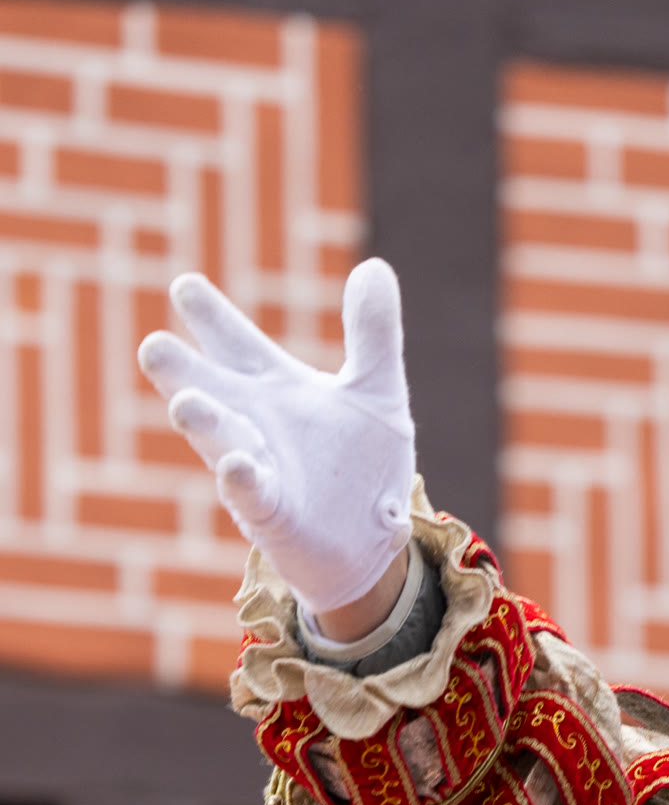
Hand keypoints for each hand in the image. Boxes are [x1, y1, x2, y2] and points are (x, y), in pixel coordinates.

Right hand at [138, 258, 414, 616]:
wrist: (375, 537)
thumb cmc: (362, 467)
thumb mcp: (378, 393)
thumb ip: (373, 334)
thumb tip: (374, 266)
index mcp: (274, 389)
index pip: (234, 343)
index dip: (211, 318)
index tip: (185, 285)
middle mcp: (253, 423)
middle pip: (206, 387)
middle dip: (180, 371)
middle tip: (154, 347)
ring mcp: (257, 467)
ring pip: (217, 439)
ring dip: (202, 421)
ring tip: (184, 402)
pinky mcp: (272, 513)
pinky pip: (250, 493)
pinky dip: (241, 477)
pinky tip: (235, 462)